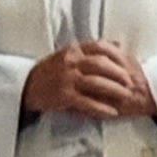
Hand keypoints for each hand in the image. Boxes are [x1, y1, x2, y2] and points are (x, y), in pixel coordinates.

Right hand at [26, 40, 156, 118]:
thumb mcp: (70, 56)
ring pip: (96, 82)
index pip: (99, 47)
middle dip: (118, 74)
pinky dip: (102, 107)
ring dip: (114, 90)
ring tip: (125, 96)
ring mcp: (67, 79)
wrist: (26, 86)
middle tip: (130, 82)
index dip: (116, 55)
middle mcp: (70, 62)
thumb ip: (92, 51)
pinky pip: (87, 102)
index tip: (127, 62)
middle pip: (101, 64)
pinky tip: (112, 112)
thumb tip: (117, 44)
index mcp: (73, 51)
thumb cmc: (50, 72)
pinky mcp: (64, 96)